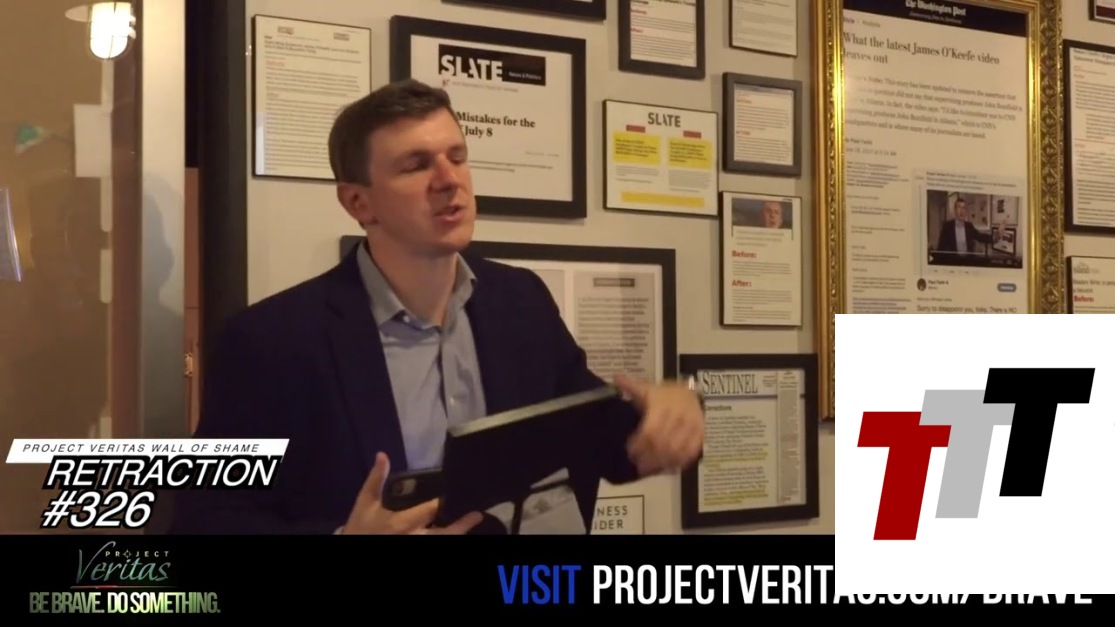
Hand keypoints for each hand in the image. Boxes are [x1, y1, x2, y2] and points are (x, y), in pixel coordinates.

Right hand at [339, 453, 481, 534]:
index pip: (429, 510)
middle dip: (461, 525)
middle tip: (477, 515)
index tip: (453, 495)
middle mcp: (413, 538)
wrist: (352, 548)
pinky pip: (436, 545)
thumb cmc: (360, 528)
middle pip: (443, 533)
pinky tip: (454, 533)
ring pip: (442, 541)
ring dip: (458, 533)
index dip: (442, 503)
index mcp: (401, 524)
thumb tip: (382, 455)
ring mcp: (416, 547)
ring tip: (471, 523)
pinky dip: (446, 538)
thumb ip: (376, 480)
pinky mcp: (417, 551)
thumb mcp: (365, 503)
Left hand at [615, 374, 704, 476]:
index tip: (630, 452)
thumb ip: (630, 386)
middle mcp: (680, 416)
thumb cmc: (663, 394)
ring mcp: (692, 426)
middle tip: (637, 464)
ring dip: (661, 462)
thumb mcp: (647, 388)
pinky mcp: (701, 435)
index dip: (639, 444)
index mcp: (664, 405)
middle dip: (648, 456)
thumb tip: (615, 377)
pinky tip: (666, 466)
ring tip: (648, 468)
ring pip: (676, 451)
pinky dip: (678, 461)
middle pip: (663, 444)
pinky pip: (690, 453)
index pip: (651, 431)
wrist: (690, 393)